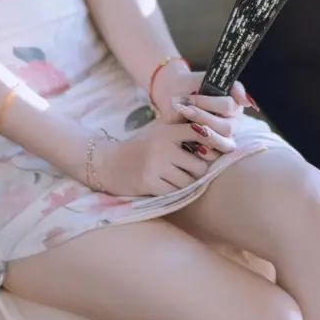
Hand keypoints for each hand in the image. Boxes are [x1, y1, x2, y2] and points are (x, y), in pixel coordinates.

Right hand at [95, 119, 219, 197]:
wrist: (106, 163)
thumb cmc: (138, 147)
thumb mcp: (157, 131)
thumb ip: (179, 127)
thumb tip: (209, 128)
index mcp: (166, 132)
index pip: (200, 134)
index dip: (212, 144)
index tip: (213, 152)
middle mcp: (162, 147)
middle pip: (199, 165)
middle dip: (197, 171)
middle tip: (190, 171)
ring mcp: (155, 166)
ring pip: (188, 181)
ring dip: (186, 184)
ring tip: (176, 179)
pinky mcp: (148, 183)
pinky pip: (174, 192)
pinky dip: (174, 192)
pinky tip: (165, 186)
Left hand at [149, 61, 254, 147]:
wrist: (171, 96)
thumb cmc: (190, 87)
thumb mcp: (207, 80)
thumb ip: (233, 88)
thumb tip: (249, 103)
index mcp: (234, 107)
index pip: (228, 106)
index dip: (208, 103)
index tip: (190, 97)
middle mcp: (232, 124)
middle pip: (227, 128)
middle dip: (203, 118)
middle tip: (184, 110)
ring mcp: (223, 139)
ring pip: (225, 144)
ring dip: (205, 135)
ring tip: (188, 125)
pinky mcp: (211, 151)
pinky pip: (214, 157)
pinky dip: (202, 151)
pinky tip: (188, 142)